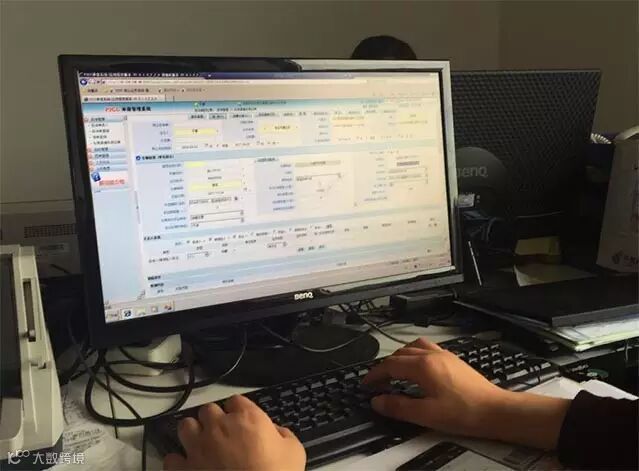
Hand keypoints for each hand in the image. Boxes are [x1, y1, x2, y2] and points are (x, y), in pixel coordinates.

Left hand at [164, 395, 305, 470]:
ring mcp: (199, 448)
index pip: (236, 400)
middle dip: (213, 419)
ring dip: (192, 432)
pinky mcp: (185, 470)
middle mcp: (219, 427)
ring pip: (185, 426)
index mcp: (247, 418)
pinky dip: (178, 462)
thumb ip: (282, 435)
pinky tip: (187, 466)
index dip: (238, 410)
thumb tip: (276, 433)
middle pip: (208, 410)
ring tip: (200, 444)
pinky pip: (172, 458)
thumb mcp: (294, 450)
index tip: (241, 419)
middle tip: (221, 432)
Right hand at [364, 338, 570, 449]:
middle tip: (376, 382)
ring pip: (413, 347)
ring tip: (394, 371)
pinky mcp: (453, 360)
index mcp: (423, 367)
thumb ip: (399, 407)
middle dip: (384, 367)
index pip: (390, 366)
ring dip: (399, 357)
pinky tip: (417, 366)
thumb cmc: (465, 412)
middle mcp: (433, 355)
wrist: (495, 411)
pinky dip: (414, 353)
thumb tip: (378, 402)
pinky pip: (427, 348)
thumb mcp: (426, 414)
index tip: (366, 384)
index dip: (374, 375)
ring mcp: (444, 355)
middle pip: (399, 354)